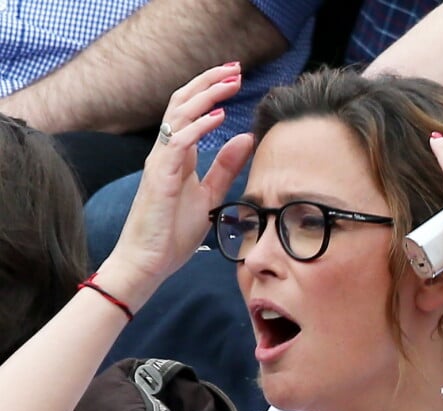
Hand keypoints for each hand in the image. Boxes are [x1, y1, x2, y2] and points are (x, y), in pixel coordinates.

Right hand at [99, 64, 253, 308]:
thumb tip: (245, 139)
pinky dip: (197, 127)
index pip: (191, 112)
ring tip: (229, 83)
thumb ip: (225, 168)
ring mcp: (160, 163)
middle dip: (208, 82)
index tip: (235, 78)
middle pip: (182, 104)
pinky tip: (218, 117)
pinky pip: (176, 143)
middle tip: (234, 68)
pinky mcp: (159, 178)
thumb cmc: (172, 232)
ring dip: (205, 96)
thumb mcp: (208, 196)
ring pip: (177, 116)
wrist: (148, 262)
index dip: (211, 91)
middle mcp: (166, 153)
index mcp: (178, 157)